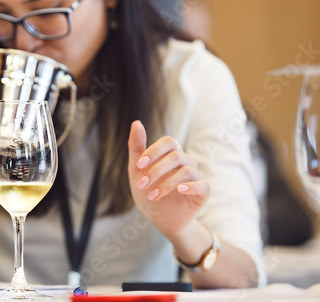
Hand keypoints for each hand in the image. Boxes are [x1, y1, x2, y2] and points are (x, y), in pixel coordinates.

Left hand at [127, 121, 209, 238]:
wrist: (159, 219)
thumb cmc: (148, 191)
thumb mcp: (137, 171)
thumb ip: (137, 147)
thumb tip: (136, 123)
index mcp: (171, 154)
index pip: (168, 142)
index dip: (154, 151)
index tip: (138, 165)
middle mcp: (186, 162)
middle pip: (176, 156)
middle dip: (156, 170)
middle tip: (141, 184)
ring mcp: (196, 176)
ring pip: (187, 171)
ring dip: (167, 183)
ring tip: (152, 195)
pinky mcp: (203, 192)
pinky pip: (203, 184)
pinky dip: (190, 186)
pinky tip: (179, 191)